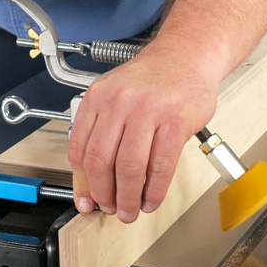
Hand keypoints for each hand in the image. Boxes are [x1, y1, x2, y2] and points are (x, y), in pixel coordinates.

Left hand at [68, 48, 218, 222]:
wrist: (186, 56)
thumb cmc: (151, 80)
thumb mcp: (115, 95)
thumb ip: (100, 133)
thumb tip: (89, 183)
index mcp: (98, 98)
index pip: (80, 150)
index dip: (82, 183)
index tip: (88, 201)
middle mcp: (119, 102)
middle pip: (102, 162)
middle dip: (105, 195)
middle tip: (111, 209)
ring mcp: (148, 111)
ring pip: (130, 168)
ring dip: (129, 198)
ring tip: (131, 210)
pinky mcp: (175, 122)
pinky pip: (161, 166)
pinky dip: (154, 190)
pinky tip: (151, 199)